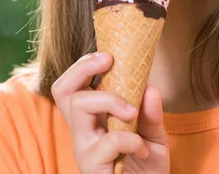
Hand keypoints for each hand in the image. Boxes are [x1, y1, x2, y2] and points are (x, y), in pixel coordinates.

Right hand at [51, 52, 169, 173]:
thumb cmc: (146, 171)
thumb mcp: (155, 138)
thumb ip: (151, 114)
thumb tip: (150, 87)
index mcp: (94, 120)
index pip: (73, 85)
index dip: (84, 65)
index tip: (109, 55)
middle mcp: (83, 132)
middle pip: (63, 90)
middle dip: (82, 68)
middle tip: (109, 62)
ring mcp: (85, 150)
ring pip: (80, 106)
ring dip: (110, 99)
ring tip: (132, 112)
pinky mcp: (92, 168)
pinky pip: (107, 141)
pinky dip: (129, 138)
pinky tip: (140, 148)